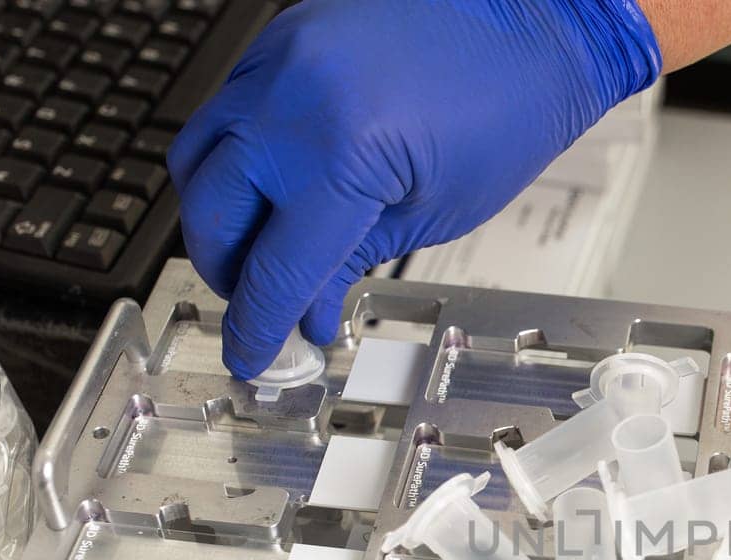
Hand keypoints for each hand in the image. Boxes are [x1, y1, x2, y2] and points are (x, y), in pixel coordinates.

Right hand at [167, 0, 660, 377]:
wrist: (531, 22)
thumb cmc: (507, 107)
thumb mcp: (434, 215)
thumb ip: (353, 262)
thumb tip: (304, 310)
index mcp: (339, 151)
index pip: (275, 265)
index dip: (258, 324)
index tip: (249, 355)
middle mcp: (290, 98)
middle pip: (211, 213)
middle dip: (228, 273)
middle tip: (260, 306)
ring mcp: (276, 59)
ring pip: (198, 158)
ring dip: (217, 217)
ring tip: (262, 252)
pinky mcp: (278, 39)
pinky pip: (225, 110)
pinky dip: (236, 160)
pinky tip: (274, 189)